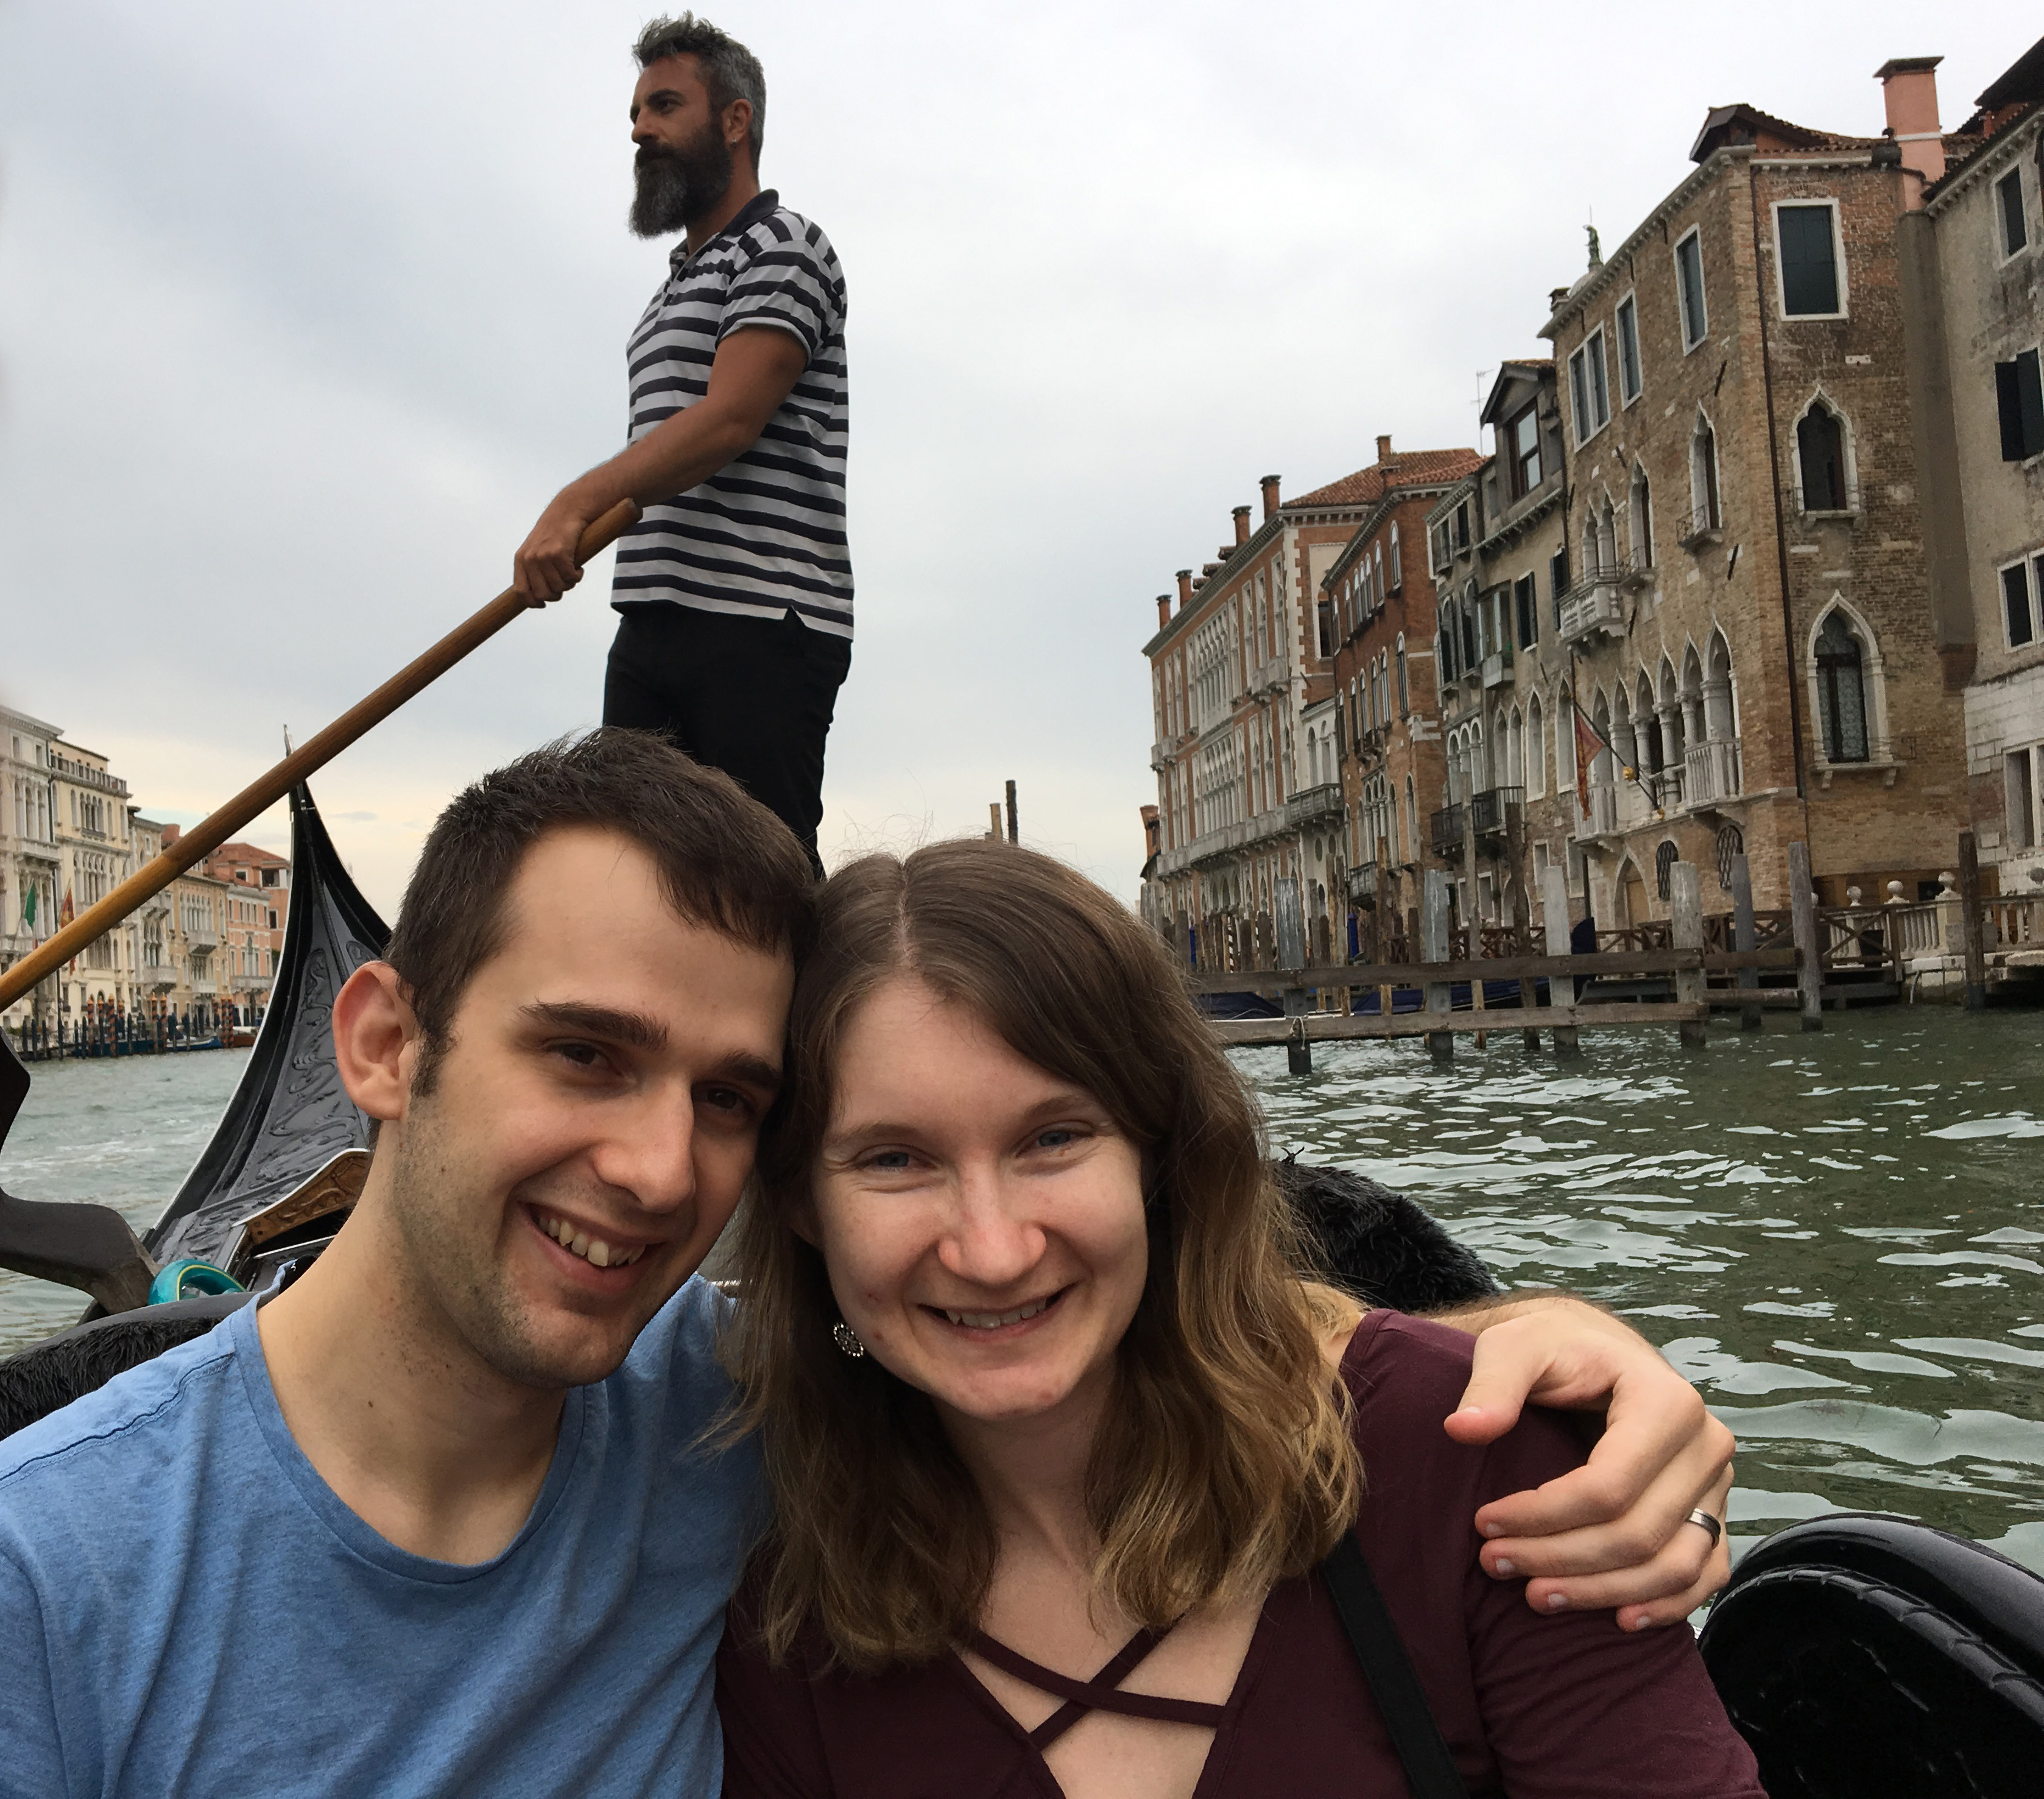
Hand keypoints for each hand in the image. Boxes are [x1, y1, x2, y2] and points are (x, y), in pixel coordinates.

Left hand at [513, 494, 593, 605]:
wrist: (568, 511)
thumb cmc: (555, 532)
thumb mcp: (536, 550)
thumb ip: (533, 570)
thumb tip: (538, 596)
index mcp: (521, 559)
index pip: (521, 591)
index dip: (532, 602)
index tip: (542, 604)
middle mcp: (529, 559)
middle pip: (543, 594)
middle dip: (556, 593)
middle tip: (564, 583)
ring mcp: (543, 556)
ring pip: (559, 587)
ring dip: (569, 583)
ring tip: (571, 570)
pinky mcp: (559, 553)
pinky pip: (571, 578)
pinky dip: (578, 575)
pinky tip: (578, 566)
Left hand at [1443, 1299, 1733, 1628]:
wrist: (1595, 1354)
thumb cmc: (1554, 1349)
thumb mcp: (1515, 1347)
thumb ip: (1492, 1382)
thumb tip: (1463, 1429)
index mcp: (1667, 1401)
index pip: (1608, 1485)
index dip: (1543, 1516)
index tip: (1484, 1525)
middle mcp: (1705, 1445)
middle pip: (1637, 1533)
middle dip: (1561, 1558)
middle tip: (1495, 1563)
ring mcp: (1715, 1485)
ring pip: (1672, 1565)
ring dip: (1603, 1592)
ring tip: (1536, 1595)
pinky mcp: (1713, 1513)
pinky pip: (1705, 1574)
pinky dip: (1666, 1604)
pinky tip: (1618, 1618)